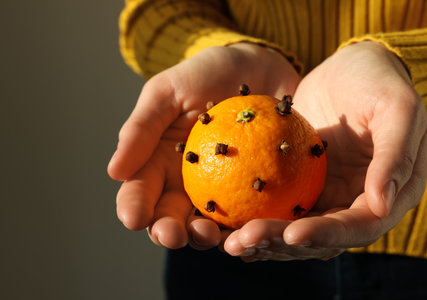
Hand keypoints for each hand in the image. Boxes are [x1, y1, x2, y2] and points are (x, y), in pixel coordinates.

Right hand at [108, 43, 300, 248]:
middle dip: (166, 232)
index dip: (133, 207)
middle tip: (173, 235)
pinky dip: (241, 227)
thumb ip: (141, 128)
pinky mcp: (251, 189)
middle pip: (169, 216)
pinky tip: (244, 231)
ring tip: (208, 234)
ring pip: (204, 224)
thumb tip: (114, 171)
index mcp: (157, 160)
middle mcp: (184, 181)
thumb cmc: (206, 74)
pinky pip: (245, 214)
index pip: (139, 190)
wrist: (257, 67)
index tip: (134, 217)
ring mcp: (219, 188)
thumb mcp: (167, 92)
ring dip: (202, 236)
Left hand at [224, 41, 426, 260]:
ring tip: (229, 242)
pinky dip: (255, 220)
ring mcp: (326, 196)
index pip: (358, 227)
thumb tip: (382, 205)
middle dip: (281, 244)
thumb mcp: (397, 109)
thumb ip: (394, 155)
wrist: (351, 70)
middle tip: (243, 241)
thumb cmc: (378, 82)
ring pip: (294, 230)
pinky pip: (278, 209)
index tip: (292, 233)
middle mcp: (356, 204)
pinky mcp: (300, 185)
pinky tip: (228, 227)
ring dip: (263, 241)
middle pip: (319, 238)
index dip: (326, 235)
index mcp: (389, 196)